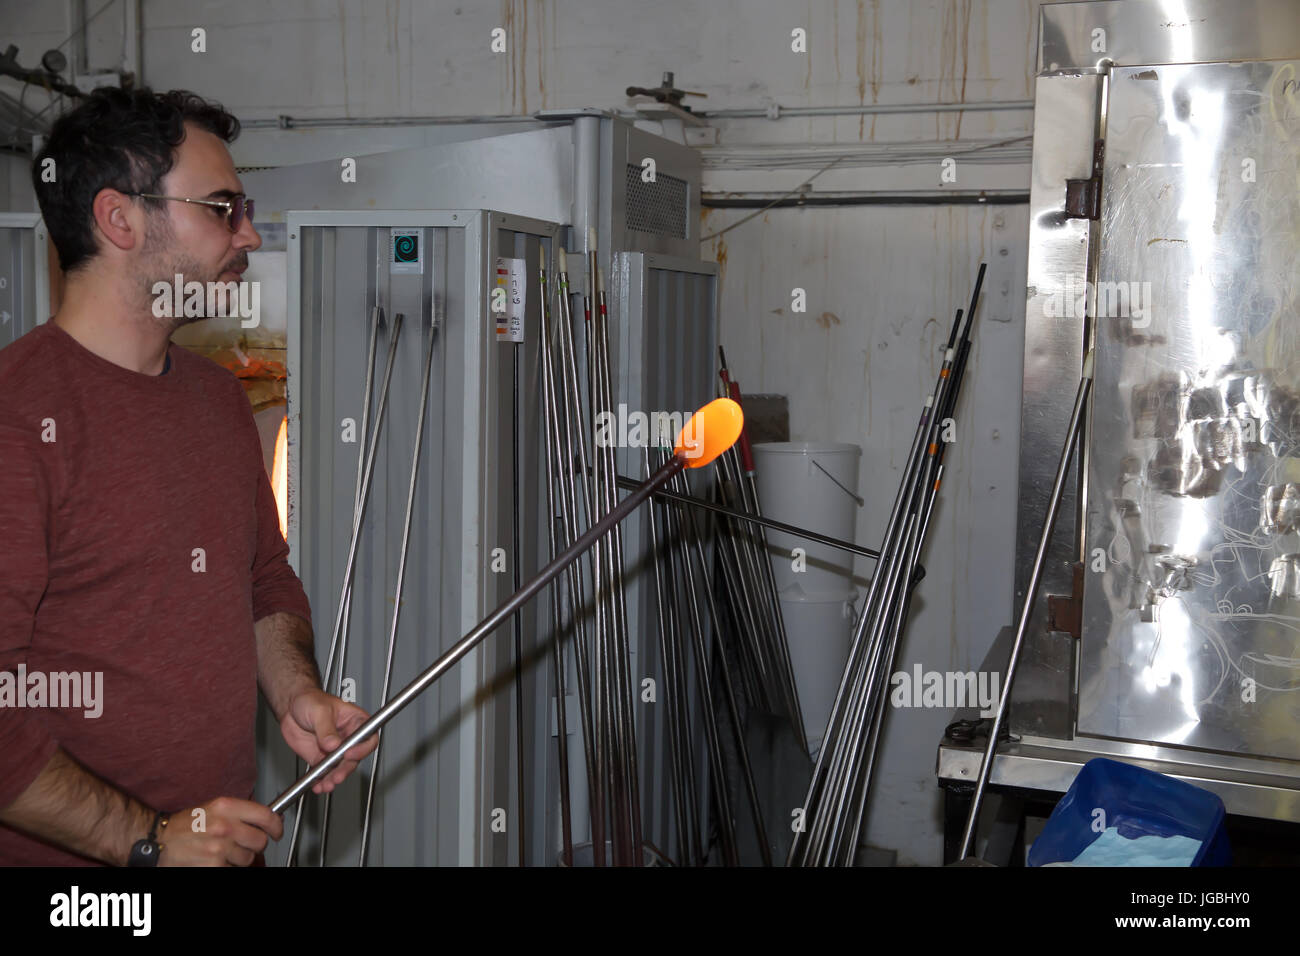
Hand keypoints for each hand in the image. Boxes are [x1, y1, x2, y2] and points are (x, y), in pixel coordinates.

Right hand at [159, 796, 282, 866]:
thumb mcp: (214, 808)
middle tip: (246, 844)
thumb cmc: (185, 825)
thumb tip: (267, 820)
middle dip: (256, 844)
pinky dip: (228, 866)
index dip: (276, 826)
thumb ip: (240, 812)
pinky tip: (217, 859)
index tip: (277, 831)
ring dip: (240, 857)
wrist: (159, 841)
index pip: (266, 816)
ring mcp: (220, 848)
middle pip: (260, 841)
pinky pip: (233, 869)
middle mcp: (225, 826)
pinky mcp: (214, 865)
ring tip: (224, 851)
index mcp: (226, 807)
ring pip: (248, 858)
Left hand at [280, 689, 377, 793]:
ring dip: (334, 778)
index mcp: (355, 722)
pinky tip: (317, 785)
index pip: (368, 737)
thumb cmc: (310, 700)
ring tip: (326, 784)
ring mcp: (335, 750)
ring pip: (340, 768)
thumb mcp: (320, 710)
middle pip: (354, 758)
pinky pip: (324, 773)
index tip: (349, 753)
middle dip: (345, 768)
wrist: (291, 708)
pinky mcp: (321, 758)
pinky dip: (321, 780)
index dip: (362, 748)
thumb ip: (326, 728)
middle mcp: (348, 738)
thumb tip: (333, 744)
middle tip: (337, 774)